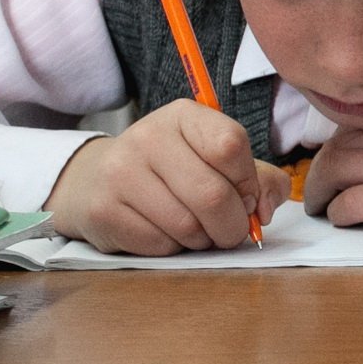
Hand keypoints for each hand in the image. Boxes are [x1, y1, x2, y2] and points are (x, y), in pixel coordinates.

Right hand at [46, 99, 291, 255]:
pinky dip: (175, 248)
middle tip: (231, 229)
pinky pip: (161, 245)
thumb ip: (260, 179)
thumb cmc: (174, 170)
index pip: (230, 145)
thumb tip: (265, 210)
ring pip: (188, 226)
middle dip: (234, 224)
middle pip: (213, 195)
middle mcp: (148, 137)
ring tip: (196, 228)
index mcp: (184, 115)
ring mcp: (120, 173)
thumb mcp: (217, 160)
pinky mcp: (104, 211)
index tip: (246, 195)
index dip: (248, 181)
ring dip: (204, 239)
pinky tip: (166, 233)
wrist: (97, 181)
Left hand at [305, 100, 362, 231]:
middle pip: (337, 147)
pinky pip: (351, 203)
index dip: (337, 144)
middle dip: (320, 170)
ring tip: (323, 206)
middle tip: (319, 188)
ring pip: (334, 172)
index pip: (356, 123)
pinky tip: (342, 218)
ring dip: (320, 191)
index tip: (335, 158)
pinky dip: (339, 212)